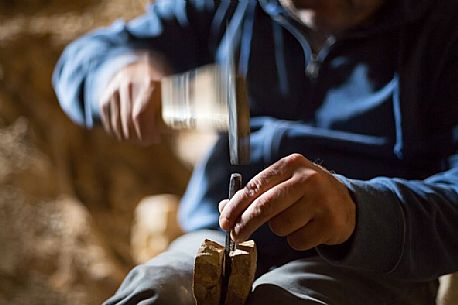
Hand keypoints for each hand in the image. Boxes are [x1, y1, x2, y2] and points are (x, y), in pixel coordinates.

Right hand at [99, 55, 165, 144]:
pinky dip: (116, 132)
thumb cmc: (162, 85)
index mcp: (148, 80)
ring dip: (128, 137)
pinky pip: (108, 120)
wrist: (140, 66)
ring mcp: (114, 88)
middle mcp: (129, 82)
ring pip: (117, 123)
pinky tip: (125, 137)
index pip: (140, 114)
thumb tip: (177, 128)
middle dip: (139, 137)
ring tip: (139, 141)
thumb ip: (174, 106)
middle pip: (128, 120)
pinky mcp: (105, 96)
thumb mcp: (171, 90)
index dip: (146, 132)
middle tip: (148, 142)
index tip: (156, 139)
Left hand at [219, 153, 355, 250]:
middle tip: (236, 236)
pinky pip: (296, 241)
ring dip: (279, 229)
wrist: (345, 203)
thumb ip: (254, 194)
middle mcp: (308, 179)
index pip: (255, 186)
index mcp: (291, 164)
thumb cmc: (304, 193)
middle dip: (245, 224)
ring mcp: (321, 200)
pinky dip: (295, 240)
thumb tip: (224, 208)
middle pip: (264, 207)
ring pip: (280, 226)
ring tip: (294, 220)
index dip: (236, 206)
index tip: (224, 221)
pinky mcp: (330, 223)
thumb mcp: (282, 184)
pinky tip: (307, 228)